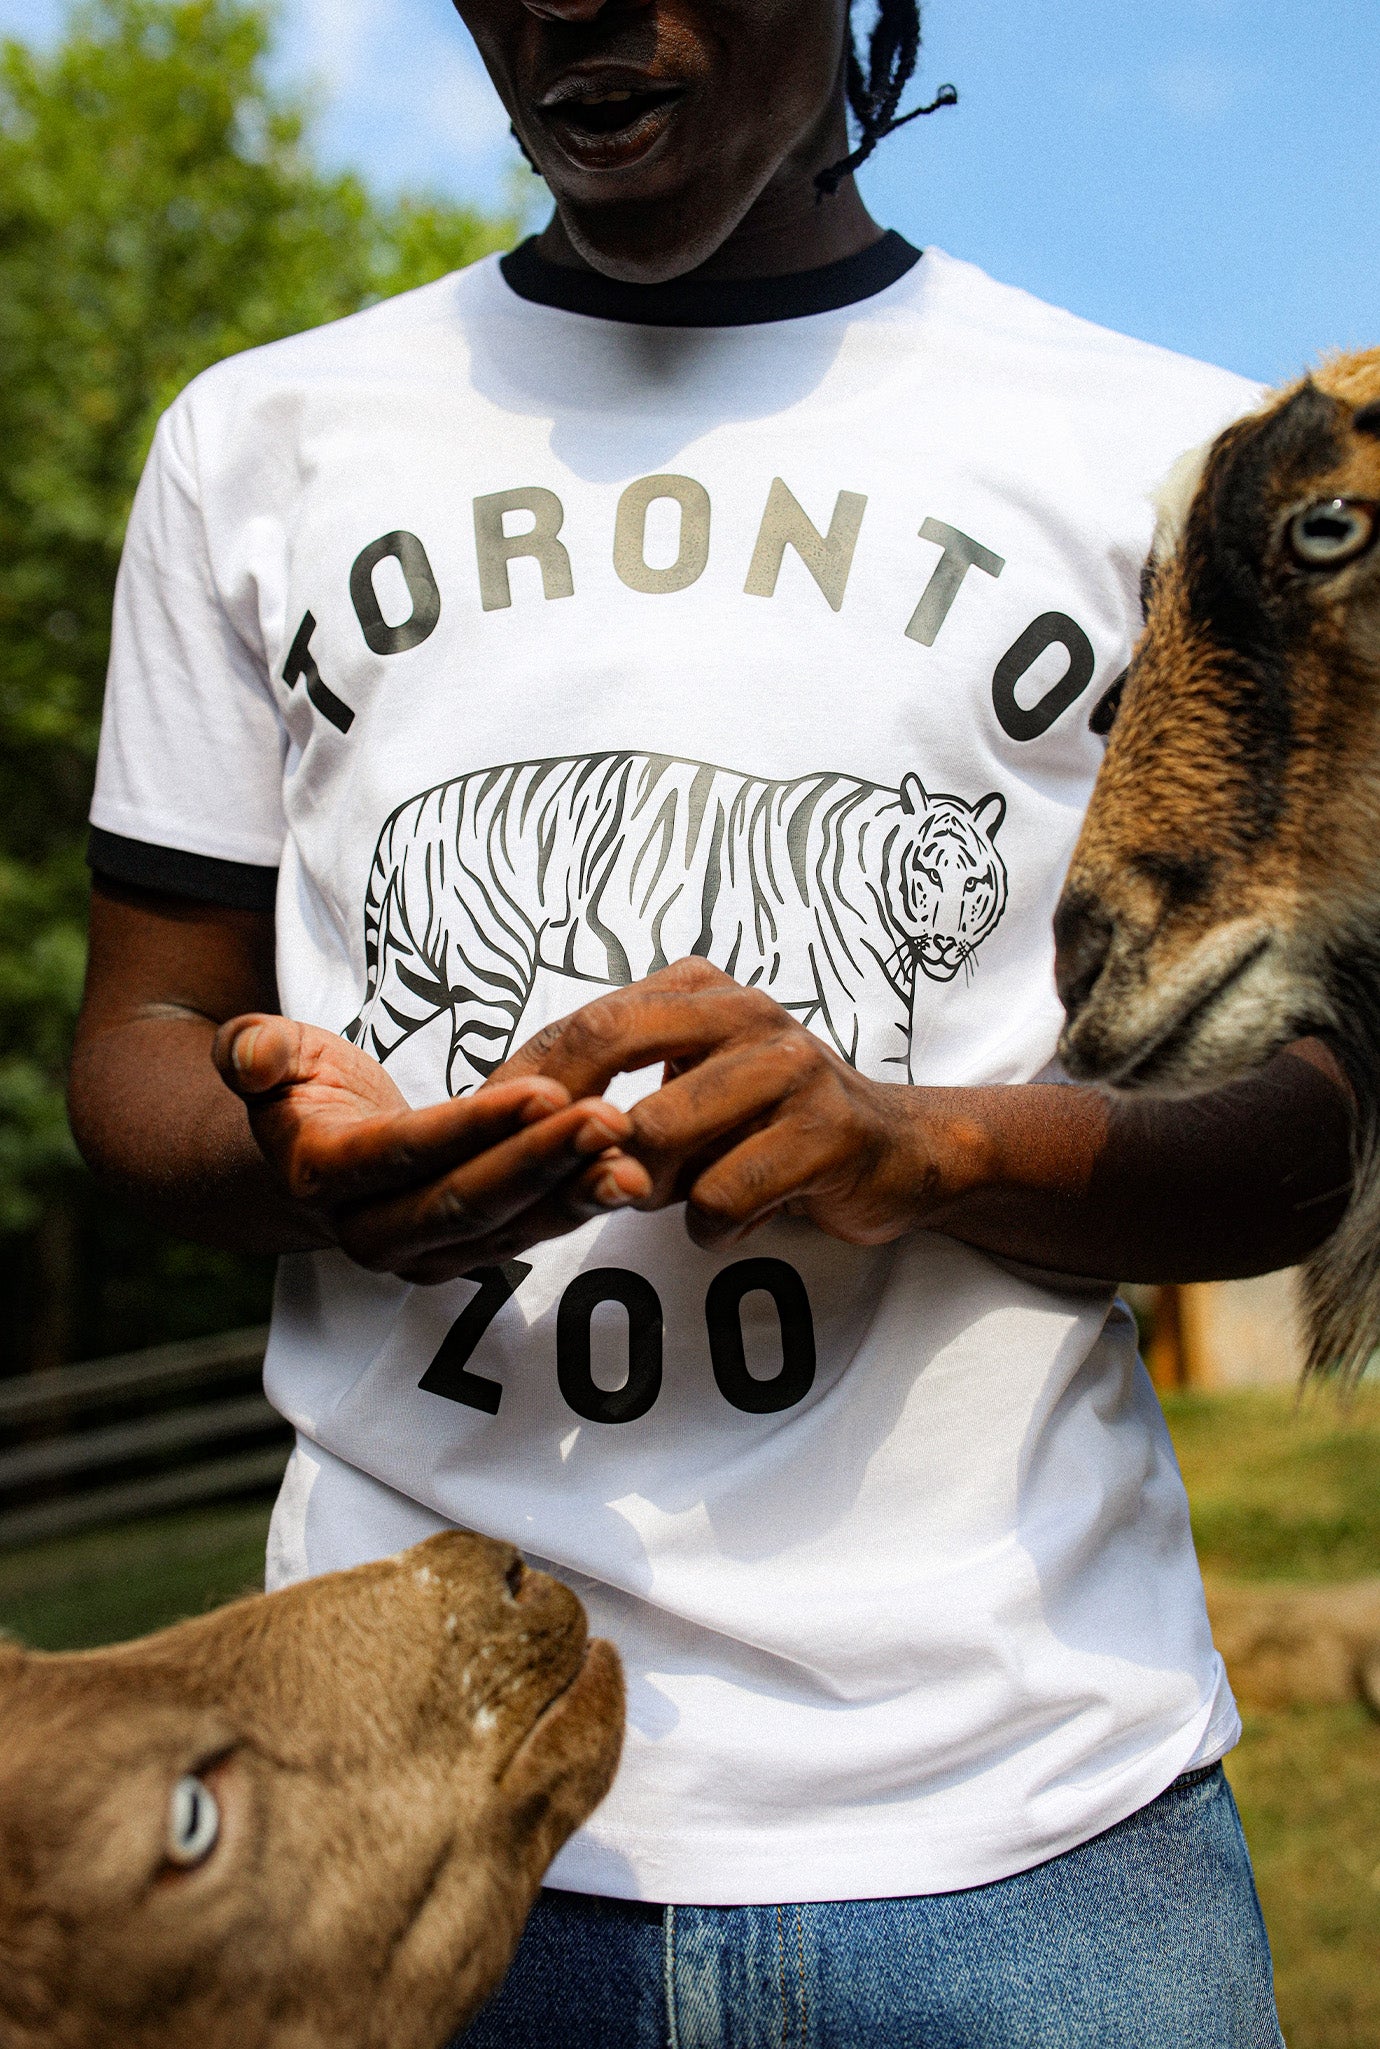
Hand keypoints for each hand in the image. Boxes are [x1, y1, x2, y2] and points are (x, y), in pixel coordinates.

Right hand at [212, 1014, 647, 1281]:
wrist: (305, 1160)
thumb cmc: (294, 1089)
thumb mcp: (261, 1055)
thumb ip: (252, 1049)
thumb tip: (250, 1056)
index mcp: (324, 1175)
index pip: (409, 1153)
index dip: (478, 1126)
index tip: (546, 1089)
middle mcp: (372, 1233)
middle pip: (468, 1200)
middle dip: (543, 1160)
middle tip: (610, 1119)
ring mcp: (425, 1254)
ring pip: (510, 1224)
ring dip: (574, 1189)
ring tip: (631, 1149)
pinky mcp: (470, 1254)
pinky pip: (531, 1231)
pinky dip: (580, 1203)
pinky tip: (629, 1173)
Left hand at [492, 960, 975, 1249]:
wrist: (898, 1151)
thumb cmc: (769, 1124)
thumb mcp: (692, 1083)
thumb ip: (619, 1089)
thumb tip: (512, 1127)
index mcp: (701, 989)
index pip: (584, 1021)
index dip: (523, 1079)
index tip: (478, 1130)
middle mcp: (745, 1012)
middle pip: (606, 1047)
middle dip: (567, 1122)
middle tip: (553, 1175)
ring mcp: (790, 1068)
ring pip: (657, 1135)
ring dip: (646, 1186)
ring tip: (673, 1197)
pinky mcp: (826, 1134)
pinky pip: (719, 1196)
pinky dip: (709, 1226)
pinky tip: (734, 1221)